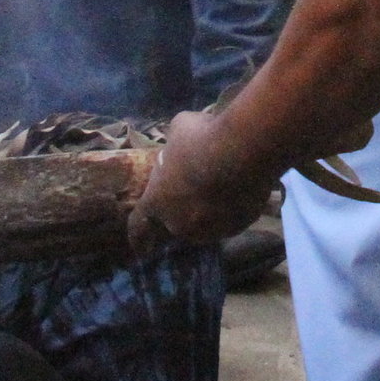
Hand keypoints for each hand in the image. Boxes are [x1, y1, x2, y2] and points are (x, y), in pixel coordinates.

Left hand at [129, 108, 277, 251]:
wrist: (241, 151)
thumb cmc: (201, 138)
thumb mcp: (178, 131)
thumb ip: (174, 147)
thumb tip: (181, 144)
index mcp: (157, 202)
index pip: (139, 227)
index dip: (138, 237)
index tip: (140, 249)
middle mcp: (180, 224)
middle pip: (176, 225)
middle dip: (182, 213)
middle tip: (194, 193)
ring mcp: (211, 229)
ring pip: (205, 226)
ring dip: (208, 213)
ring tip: (221, 189)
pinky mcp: (238, 227)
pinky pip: (231, 220)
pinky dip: (232, 210)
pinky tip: (240, 189)